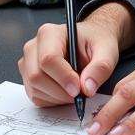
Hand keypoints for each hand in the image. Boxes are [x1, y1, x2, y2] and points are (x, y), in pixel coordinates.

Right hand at [18, 5, 133, 106]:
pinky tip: (65, 91)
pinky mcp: (28, 77)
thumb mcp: (106, 50)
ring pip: (34, 89)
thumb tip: (87, 88)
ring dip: (57, 97)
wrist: (89, 42)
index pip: (48, 59)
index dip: (63, 78)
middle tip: (80, 93)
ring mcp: (28, 63)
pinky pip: (35, 97)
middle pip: (37, 76)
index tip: (79, 89)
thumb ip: (100, 68)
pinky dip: (52, 101)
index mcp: (50, 33)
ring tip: (75, 90)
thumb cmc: (95, 42)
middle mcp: (34, 47)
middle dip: (60, 91)